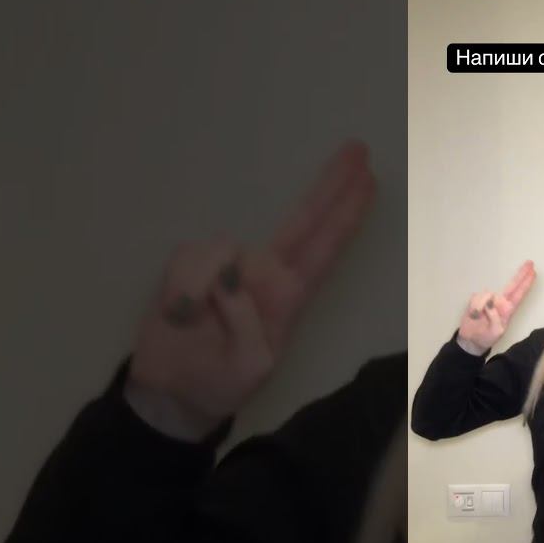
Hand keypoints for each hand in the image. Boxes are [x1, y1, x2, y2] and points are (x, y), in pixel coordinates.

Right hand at [127, 140, 376, 439]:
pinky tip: (180, 314)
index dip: (347, 215)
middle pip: (303, 218)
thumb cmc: (221, 382)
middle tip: (357, 149)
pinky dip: (181, 289)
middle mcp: (265, 270)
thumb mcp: (250, 366)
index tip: (370, 180)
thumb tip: (230, 280)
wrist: (172, 393)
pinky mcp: (187, 267)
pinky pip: (187, 259)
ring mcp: (227, 266)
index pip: (326, 248)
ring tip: (195, 322)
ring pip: (222, 247)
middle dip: (330, 184)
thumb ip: (247, 324)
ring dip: (204, 286)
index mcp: (290, 294)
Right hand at [456, 261, 535, 355]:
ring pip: (486, 294)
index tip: (533, 273)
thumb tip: (490, 304)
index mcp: (508, 310)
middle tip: (530, 263)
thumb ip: (495, 318)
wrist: (471, 340)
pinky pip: (475, 297)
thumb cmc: (487, 337)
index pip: (519, 294)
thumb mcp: (495, 332)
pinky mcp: (476, 300)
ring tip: (478, 317)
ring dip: (481, 306)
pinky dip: (474, 307)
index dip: (526, 284)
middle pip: (512, 285)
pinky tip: (474, 315)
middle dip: (521, 274)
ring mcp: (488, 300)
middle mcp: (500, 302)